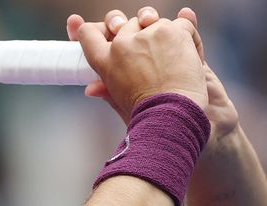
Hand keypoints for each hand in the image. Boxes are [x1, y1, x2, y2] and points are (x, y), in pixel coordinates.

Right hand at [73, 7, 237, 142]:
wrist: (172, 114)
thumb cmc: (147, 114)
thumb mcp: (119, 103)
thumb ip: (106, 90)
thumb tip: (90, 89)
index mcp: (105, 62)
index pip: (89, 34)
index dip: (91, 28)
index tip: (97, 27)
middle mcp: (122, 44)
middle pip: (127, 23)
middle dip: (138, 31)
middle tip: (149, 50)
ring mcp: (146, 35)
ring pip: (155, 22)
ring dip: (164, 34)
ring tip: (171, 58)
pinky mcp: (171, 31)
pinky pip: (182, 22)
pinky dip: (188, 35)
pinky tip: (187, 54)